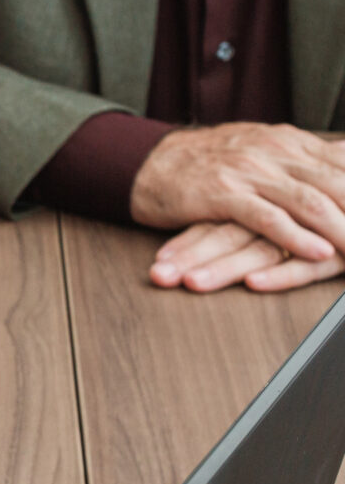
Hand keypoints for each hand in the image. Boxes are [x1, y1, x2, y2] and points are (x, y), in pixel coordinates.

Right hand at [129, 124, 344, 264]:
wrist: (149, 163)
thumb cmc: (207, 165)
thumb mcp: (262, 153)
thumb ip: (304, 163)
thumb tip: (343, 167)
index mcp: (289, 142)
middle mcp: (274, 152)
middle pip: (337, 184)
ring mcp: (248, 171)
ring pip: (309, 202)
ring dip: (342, 231)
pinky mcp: (222, 193)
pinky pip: (267, 218)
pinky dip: (297, 238)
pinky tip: (318, 253)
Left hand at [149, 220, 344, 292]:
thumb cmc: (330, 204)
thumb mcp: (291, 205)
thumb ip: (260, 216)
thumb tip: (208, 240)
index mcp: (268, 200)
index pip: (219, 222)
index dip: (186, 241)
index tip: (156, 262)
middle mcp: (285, 213)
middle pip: (230, 235)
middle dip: (191, 257)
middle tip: (158, 276)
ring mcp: (312, 231)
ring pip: (262, 248)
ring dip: (224, 267)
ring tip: (190, 283)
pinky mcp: (338, 250)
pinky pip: (308, 263)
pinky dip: (281, 272)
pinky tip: (254, 283)